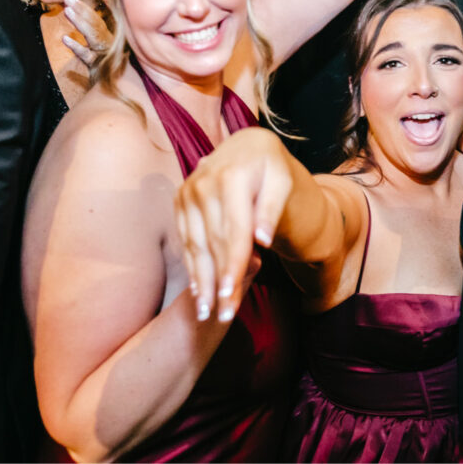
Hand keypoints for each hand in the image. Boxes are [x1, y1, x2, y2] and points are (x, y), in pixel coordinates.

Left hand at [63, 0, 112, 66]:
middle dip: (81, 10)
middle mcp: (108, 43)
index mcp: (107, 39)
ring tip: (67, 11)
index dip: (84, 9)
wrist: (120, 88)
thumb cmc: (107, 72)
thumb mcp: (98, 53)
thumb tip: (68, 28)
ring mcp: (104, 53)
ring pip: (92, 35)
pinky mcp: (98, 66)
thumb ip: (87, 39)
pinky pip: (86, 56)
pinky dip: (76, 47)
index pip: (96, 21)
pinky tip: (65, 39)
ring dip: (79, 22)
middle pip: (95, 24)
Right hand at [173, 128, 293, 322]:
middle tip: (221, 317)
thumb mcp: (282, 181)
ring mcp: (188, 192)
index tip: (229, 297)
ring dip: (200, 280)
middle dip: (216, 282)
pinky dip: (191, 265)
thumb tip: (262, 239)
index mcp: (231, 178)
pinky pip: (185, 238)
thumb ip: (272, 208)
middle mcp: (203, 184)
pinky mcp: (180, 200)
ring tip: (205, 311)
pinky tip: (197, 288)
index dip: (232, 267)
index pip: (233, 232)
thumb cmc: (271, 168)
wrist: (246, 147)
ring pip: (194, 245)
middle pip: (212, 244)